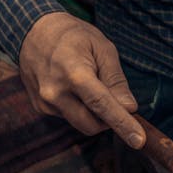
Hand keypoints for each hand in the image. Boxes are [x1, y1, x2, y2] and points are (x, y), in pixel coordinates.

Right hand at [19, 12, 145, 147]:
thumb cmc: (74, 36)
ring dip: (95, 115)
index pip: (102, 105)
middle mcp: (55, 92)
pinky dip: (80, 109)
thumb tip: (129, 108)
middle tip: (116, 99)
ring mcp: (45, 102)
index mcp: (74, 73)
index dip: (123, 124)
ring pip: (82, 124)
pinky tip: (74, 88)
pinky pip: (70, 118)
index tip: (139, 141)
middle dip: (110, 120)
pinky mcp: (41, 108)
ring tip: (92, 86)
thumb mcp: (102, 48)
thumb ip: (116, 80)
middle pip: (93, 125)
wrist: (34, 31)